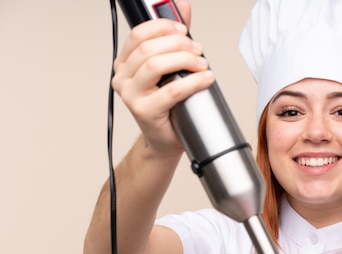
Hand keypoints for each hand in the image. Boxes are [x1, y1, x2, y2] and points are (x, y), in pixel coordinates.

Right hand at [111, 0, 214, 156]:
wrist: (165, 139)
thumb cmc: (168, 105)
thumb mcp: (170, 68)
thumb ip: (173, 38)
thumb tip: (182, 7)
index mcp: (125, 63)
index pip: (138, 35)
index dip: (163, 27)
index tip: (184, 30)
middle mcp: (122, 77)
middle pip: (148, 49)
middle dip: (178, 45)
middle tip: (198, 50)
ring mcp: (131, 95)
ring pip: (156, 66)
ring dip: (184, 60)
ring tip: (201, 64)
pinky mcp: (144, 111)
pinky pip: (171, 91)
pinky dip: (193, 82)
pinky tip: (206, 79)